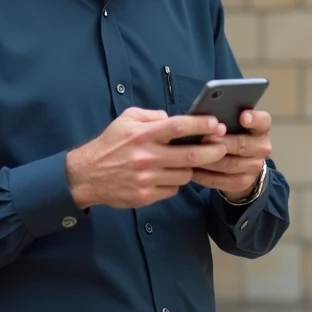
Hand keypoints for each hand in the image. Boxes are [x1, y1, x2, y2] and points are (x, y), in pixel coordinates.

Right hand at [65, 107, 228, 209]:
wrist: (87, 175)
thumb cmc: (110, 144)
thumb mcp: (126, 120)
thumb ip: (151, 115)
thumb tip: (173, 117)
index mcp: (142, 135)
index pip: (178, 127)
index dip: (201, 125)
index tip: (216, 124)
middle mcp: (146, 157)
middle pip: (190, 155)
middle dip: (212, 151)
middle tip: (223, 147)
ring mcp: (147, 179)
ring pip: (184, 174)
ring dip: (191, 168)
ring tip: (191, 161)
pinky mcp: (145, 196)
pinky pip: (172, 189)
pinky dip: (175, 181)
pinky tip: (170, 175)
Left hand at [191, 109, 271, 200]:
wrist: (242, 164)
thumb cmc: (232, 136)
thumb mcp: (233, 124)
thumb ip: (225, 120)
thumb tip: (205, 118)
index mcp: (261, 128)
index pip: (262, 121)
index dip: (253, 119)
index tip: (242, 117)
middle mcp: (262, 148)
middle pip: (242, 144)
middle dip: (221, 142)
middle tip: (204, 138)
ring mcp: (254, 167)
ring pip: (229, 164)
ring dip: (209, 160)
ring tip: (192, 155)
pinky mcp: (243, 182)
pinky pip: (221, 180)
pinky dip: (204, 176)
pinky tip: (192, 170)